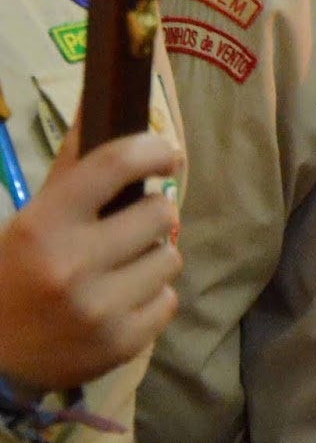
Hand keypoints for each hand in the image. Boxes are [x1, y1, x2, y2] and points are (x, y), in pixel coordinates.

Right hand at [0, 129, 182, 390]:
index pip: (114, 164)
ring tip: (120, 268)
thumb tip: (100, 98)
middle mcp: (71, 266)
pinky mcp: (121, 344)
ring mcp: (99, 310)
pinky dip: (152, 298)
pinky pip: (169, 300)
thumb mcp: (34, 216)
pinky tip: (121, 301)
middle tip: (129, 225)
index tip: (166, 154)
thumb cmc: (17, 272)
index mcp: (44, 224)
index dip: (151, 150)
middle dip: (151, 214)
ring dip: (152, 258)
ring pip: (170, 258)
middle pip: (159, 213)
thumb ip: (75, 163)